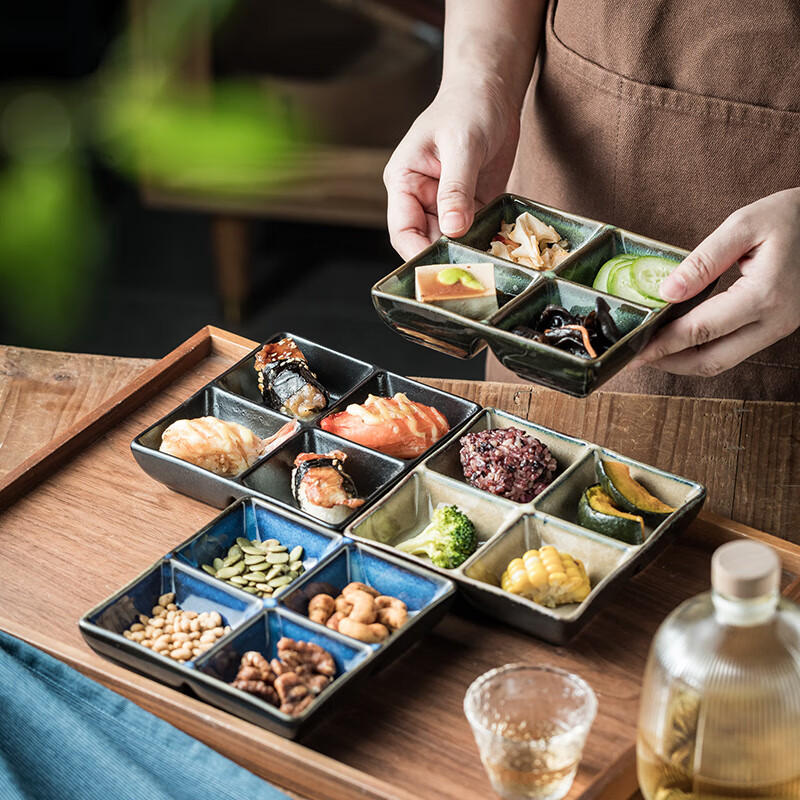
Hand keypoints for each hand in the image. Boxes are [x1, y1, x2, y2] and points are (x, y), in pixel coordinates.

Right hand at [383, 79, 520, 259]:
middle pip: (425, 241)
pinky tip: (499, 251)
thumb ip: (456, 188)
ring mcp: (446, 204)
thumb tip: (452, 228)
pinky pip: (474, 232)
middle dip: (444, 258)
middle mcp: (421, 197)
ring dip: (466, 253)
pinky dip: (484, 242)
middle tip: (468, 274)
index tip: (436, 270)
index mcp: (404, 182)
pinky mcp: (471, 205)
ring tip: (486, 265)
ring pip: (450, 241)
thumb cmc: (468, 105)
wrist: (493, 89)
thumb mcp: (462, 145)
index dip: (416, 253)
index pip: (402, 230)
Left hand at [633, 188, 799, 376]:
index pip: (700, 330)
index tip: (633, 352)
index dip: (662, 344)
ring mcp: (778, 329)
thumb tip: (665, 292)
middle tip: (634, 358)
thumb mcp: (744, 225)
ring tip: (651, 352)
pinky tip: (679, 342)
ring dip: (683, 362)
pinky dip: (702, 352)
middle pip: (711, 361)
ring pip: (722, 362)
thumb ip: (702, 261)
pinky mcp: (776, 328)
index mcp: (765, 295)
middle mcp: (774, 321)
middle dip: (668, 363)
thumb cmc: (792, 216)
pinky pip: (733, 351)